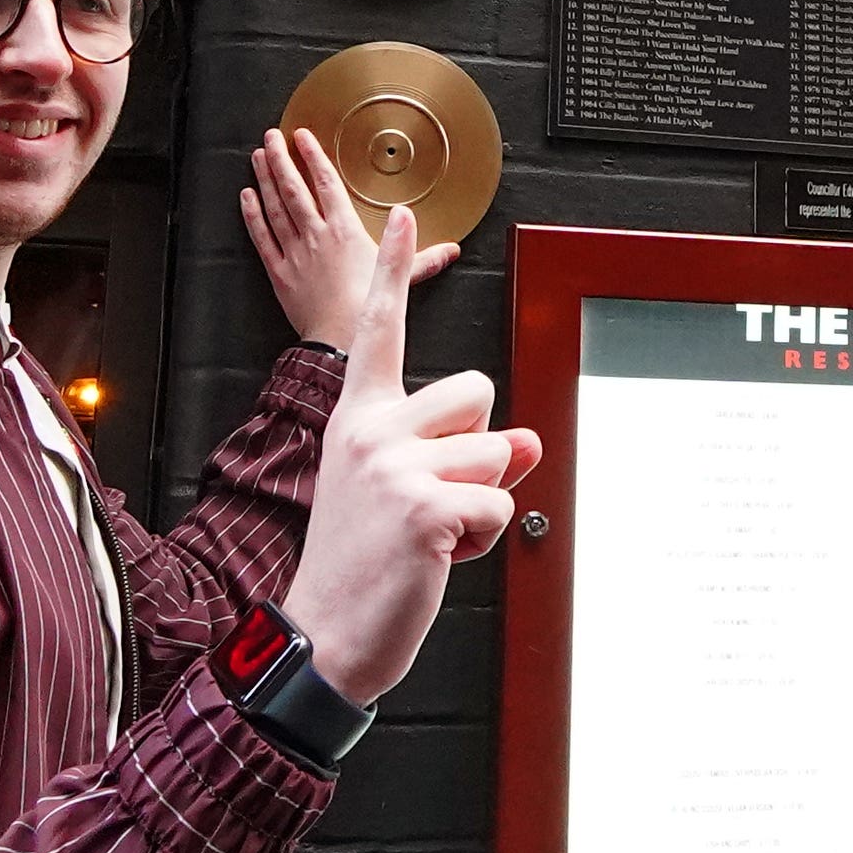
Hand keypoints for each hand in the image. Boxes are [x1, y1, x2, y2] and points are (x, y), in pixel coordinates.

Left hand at [243, 124, 455, 351]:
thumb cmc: (369, 310)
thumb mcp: (401, 280)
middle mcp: (317, 235)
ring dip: (265, 179)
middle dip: (281, 158)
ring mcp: (294, 252)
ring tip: (259, 155)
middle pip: (293, 188)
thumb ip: (425, 259)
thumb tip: (452, 249)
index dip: (313, 156)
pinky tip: (247, 197)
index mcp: (345, 231)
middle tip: (272, 136)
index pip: (326, 184)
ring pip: (275, 207)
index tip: (303, 136)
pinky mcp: (279, 271)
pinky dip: (252, 215)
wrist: (338, 342)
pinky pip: (262, 237)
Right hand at [280, 206, 542, 707]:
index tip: (405, 216)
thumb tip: (528, 440)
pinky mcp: (425, 506)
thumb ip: (460, 456)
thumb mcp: (402, 495)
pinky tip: (438, 557)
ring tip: (432, 534)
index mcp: (358, 418)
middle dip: (479, 446)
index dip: (394, 273)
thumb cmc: (361, 566)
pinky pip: (500, 502)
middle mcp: (371, 429)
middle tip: (432, 500)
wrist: (323, 635)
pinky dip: (484, 538)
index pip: (378, 331)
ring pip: (497, 451)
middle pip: (479, 391)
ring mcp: (395, 464)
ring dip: (483, 501)